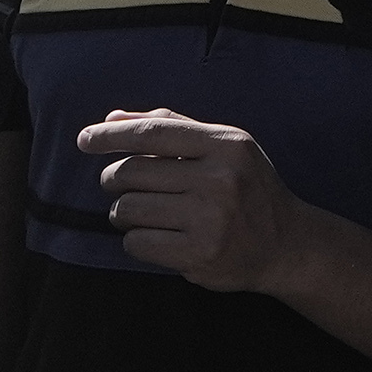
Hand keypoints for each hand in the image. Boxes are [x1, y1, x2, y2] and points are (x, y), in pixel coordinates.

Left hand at [79, 109, 303, 290]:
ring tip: (147, 213)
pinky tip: (160, 237)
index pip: (153, 133)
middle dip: (115, 180)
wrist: (287, 243)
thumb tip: (112, 118)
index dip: (111, 135)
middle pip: (130, 173)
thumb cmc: (248, 188)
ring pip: (127, 209)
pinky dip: (137, 240)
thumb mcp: (224, 148)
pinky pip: (136, 243)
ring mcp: (210, 218)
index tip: (84, 140)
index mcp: (227, 145)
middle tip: (126, 187)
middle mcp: (220, 178)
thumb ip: (172, 128)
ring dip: (125, 212)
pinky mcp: (198, 253)